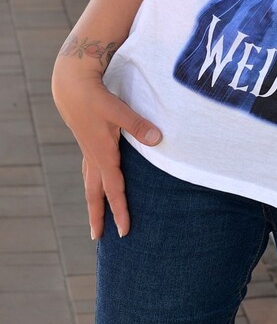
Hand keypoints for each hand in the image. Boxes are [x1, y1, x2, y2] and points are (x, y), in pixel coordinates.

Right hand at [52, 57, 161, 239]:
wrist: (72, 86)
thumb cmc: (96, 98)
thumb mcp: (119, 111)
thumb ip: (138, 126)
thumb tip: (157, 139)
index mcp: (102, 155)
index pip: (113, 190)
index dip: (120, 211)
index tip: (124, 231)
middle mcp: (93, 157)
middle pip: (95, 194)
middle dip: (98, 216)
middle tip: (98, 237)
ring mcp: (88, 150)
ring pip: (90, 183)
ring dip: (93, 201)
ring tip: (95, 216)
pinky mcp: (87, 142)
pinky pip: (89, 170)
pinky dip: (92, 182)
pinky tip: (96, 180)